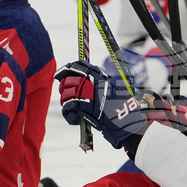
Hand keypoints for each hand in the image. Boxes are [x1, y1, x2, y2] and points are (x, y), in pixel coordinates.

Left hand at [55, 61, 180, 147]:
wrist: (124, 120)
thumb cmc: (122, 106)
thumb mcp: (114, 88)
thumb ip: (101, 82)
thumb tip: (88, 78)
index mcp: (98, 76)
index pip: (79, 66)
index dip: (68, 68)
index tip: (61, 74)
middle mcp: (90, 82)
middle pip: (68, 79)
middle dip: (64, 87)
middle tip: (66, 94)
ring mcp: (85, 93)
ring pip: (66, 94)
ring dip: (66, 102)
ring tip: (73, 109)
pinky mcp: (81, 106)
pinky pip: (67, 108)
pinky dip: (69, 115)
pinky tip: (76, 119)